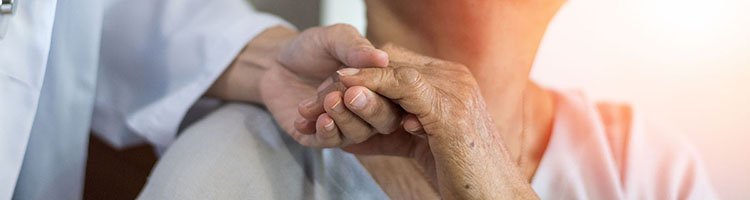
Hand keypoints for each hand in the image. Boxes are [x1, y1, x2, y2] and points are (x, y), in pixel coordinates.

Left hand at [206, 24, 387, 144]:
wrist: (274, 62)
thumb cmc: (310, 48)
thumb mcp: (334, 38)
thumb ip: (356, 48)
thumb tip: (381, 58)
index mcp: (378, 85)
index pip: (394, 95)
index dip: (384, 90)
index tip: (367, 79)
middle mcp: (367, 109)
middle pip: (383, 121)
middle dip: (369, 110)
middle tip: (351, 96)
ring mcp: (345, 126)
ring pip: (357, 134)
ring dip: (343, 119)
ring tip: (327, 101)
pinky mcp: (320, 137)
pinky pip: (329, 142)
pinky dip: (324, 132)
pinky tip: (314, 119)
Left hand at [302, 44, 537, 198]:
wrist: (494, 199)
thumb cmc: (462, 177)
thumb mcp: (422, 148)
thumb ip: (394, 134)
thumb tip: (353, 136)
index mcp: (453, 82)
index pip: (400, 63)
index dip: (365, 73)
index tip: (332, 89)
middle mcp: (456, 79)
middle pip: (393, 61)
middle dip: (354, 75)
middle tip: (321, 92)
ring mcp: (456, 91)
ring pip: (395, 70)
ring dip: (357, 81)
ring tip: (326, 95)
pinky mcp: (449, 110)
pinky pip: (403, 87)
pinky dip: (373, 88)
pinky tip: (349, 98)